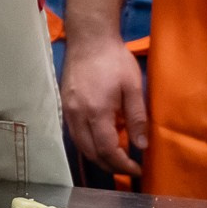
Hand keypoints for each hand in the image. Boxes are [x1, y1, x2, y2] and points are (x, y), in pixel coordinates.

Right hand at [62, 35, 146, 176]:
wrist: (89, 39)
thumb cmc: (114, 60)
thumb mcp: (133, 86)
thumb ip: (137, 118)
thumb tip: (141, 146)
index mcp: (96, 112)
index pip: (107, 149)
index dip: (123, 164)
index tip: (137, 169)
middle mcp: (77, 115)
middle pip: (91, 152)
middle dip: (110, 166)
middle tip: (128, 168)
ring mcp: (68, 111)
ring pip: (80, 146)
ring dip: (97, 157)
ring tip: (115, 159)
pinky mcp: (64, 105)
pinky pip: (74, 134)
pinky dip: (87, 145)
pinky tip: (99, 142)